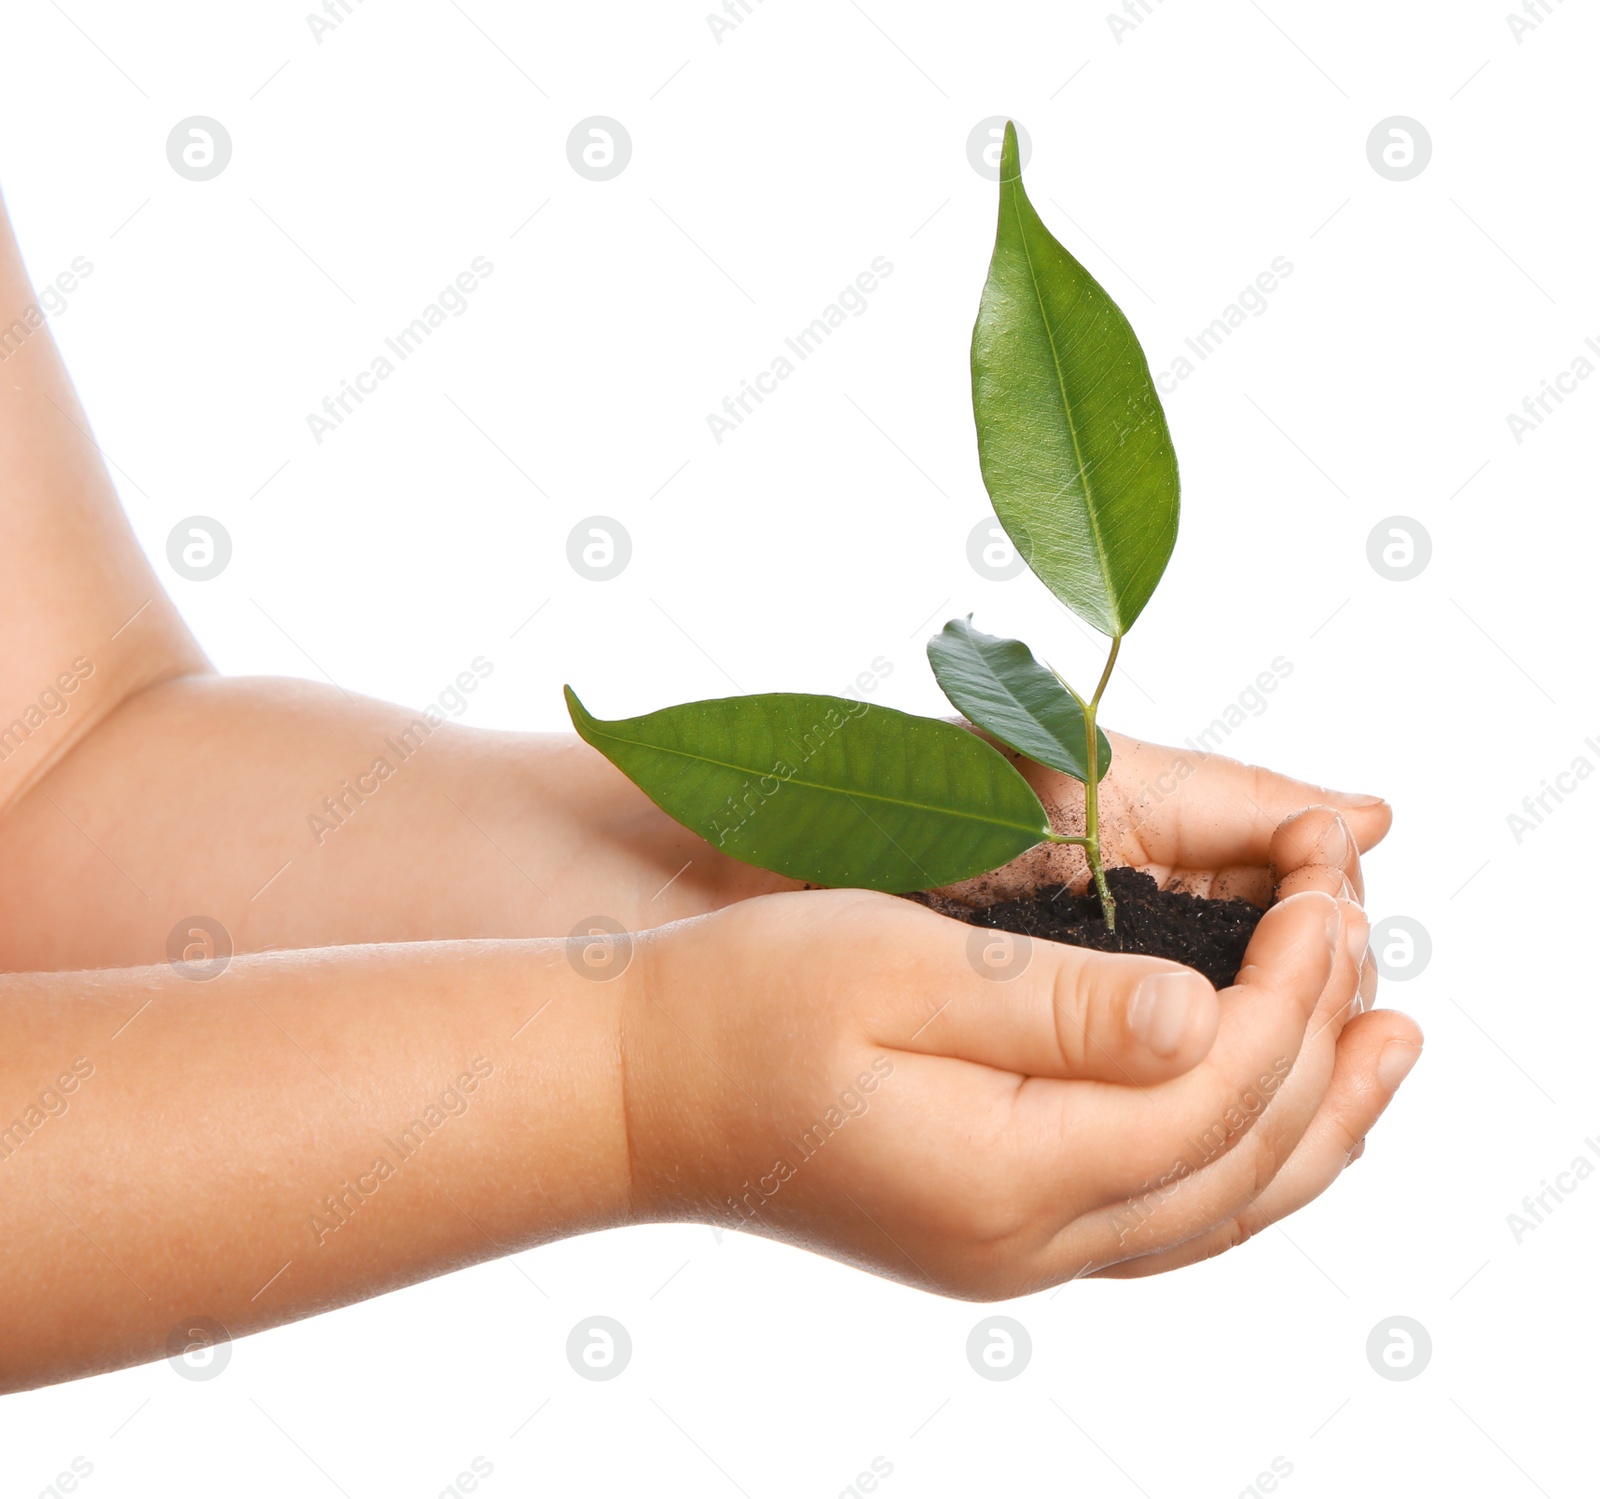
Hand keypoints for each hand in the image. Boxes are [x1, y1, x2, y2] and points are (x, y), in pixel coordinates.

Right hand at [622, 770, 1420, 1291]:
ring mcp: (1011, 1254)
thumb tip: (1211, 1019)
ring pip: (1216, 1211)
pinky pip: (1162, 1217)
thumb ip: (1058, 1003)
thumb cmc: (744, 1004)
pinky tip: (1262, 1109)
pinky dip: (1240, 1161)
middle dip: (1325, 1050)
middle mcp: (1026, 1243)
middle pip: (1240, 1166)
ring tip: (1383, 1048)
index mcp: (1007, 1176)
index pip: (1215, 1092)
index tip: (1330, 894)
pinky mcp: (992, 1233)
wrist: (638, 1089)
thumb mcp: (893, 967)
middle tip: (1381, 953)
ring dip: (1312, 1126)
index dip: (1293, 992)